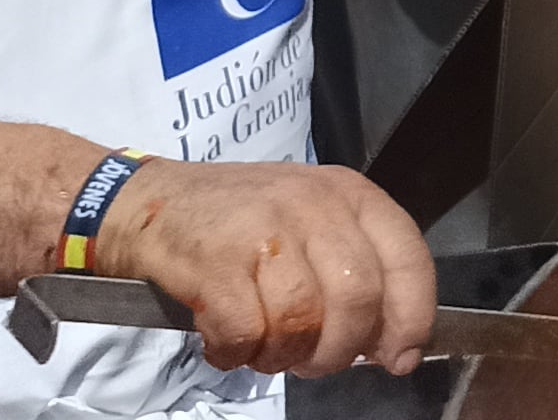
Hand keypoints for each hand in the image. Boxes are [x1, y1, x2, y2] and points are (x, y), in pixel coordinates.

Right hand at [92, 156, 437, 379]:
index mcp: (349, 194)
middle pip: (357, 298)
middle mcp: (313, 205)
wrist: (145, 202)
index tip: (401, 357)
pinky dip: (237, 354)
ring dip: (285, 356)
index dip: (411, 316)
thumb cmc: (236, 220)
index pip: (406, 258)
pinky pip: (245, 332)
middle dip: (341, 349)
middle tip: (318, 363)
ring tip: (266, 352)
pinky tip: (226, 342)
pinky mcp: (215, 261)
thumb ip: (354, 269)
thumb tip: (392, 343)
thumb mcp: (310, 222)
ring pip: (302, 321)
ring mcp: (264, 231)